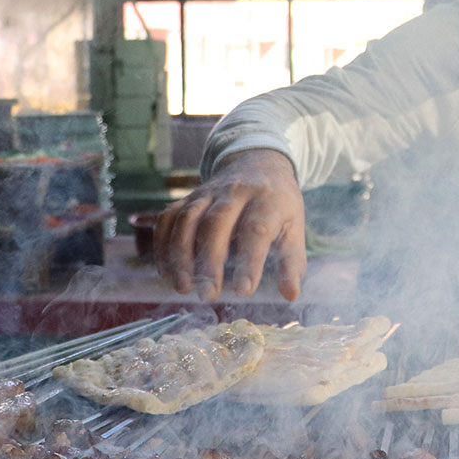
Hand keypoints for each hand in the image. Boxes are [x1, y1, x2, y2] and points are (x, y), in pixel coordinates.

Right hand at [154, 149, 306, 301]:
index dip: (249, 261)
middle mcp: (235, 192)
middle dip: (209, 262)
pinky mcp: (188, 197)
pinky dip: (163, 245)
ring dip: (180, 255)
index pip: (256, 230)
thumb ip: (292, 262)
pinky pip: (169, 218)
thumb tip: (291, 295)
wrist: (257, 163)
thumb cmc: (278, 205)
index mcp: (268, 201)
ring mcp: (208, 193)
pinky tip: (167, 272)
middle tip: (208, 295)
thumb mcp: (294, 227)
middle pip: (216, 224)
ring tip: (183, 287)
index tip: (244, 291)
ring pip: (187, 219)